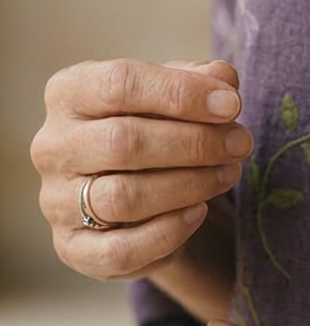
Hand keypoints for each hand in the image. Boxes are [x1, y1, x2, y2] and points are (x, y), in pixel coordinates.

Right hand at [31, 58, 252, 281]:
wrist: (142, 201)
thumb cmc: (158, 134)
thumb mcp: (177, 99)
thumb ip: (198, 82)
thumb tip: (223, 77)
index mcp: (68, 95)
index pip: (119, 84)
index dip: (182, 93)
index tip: (233, 104)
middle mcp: (53, 147)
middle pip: (123, 142)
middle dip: (194, 143)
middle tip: (241, 144)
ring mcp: (57, 201)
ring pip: (124, 197)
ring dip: (189, 185)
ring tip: (229, 174)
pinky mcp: (74, 249)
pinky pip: (122, 249)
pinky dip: (169, 232)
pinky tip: (199, 212)